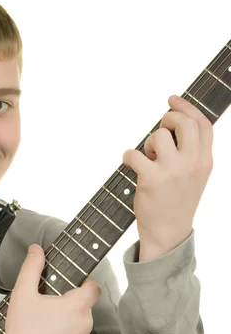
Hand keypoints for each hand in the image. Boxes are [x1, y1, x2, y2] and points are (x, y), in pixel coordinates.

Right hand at [4, 244, 100, 333]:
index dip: (86, 284)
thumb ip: (32, 268)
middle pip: (85, 307)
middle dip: (70, 305)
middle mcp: (85, 324)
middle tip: (49, 307)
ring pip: (80, 325)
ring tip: (46, 326)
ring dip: (69, 322)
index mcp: (76, 306)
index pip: (94, 288)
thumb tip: (36, 250)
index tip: (72, 285)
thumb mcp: (23, 293)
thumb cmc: (22, 331)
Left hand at [122, 95, 212, 260]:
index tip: (172, 99)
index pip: (203, 124)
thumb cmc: (177, 203)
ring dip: (148, 143)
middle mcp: (192, 164)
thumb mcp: (195, 177)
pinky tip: (131, 164)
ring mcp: (173, 171)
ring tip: (148, 159)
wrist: (168, 233)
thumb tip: (173, 124)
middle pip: (183, 122)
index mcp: (205, 162)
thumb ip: (192, 153)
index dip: (187, 107)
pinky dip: (128, 156)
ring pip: (157, 136)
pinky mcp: (152, 179)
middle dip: (167, 119)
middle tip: (159, 132)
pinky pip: (134, 153)